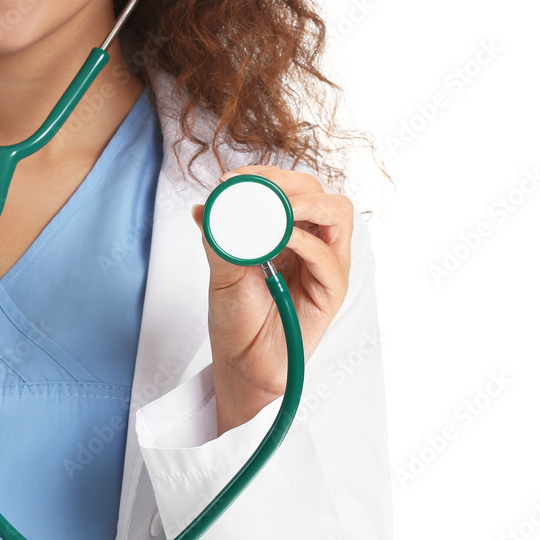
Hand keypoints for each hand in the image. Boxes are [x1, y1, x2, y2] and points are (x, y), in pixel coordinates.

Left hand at [190, 165, 354, 434]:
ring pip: (337, 213)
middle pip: (316, 191)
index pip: (288, 186)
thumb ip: (219, 237)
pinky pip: (328, 257)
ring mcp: (323, 265)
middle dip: (285, 183)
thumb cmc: (236, 319)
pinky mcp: (330, 291)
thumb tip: (203, 207)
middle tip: (254, 190)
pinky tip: (281, 240)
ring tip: (275, 209)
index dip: (264, 175)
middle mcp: (309, 242)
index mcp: (284, 231)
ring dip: (306, 203)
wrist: (242, 364)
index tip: (231, 179)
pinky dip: (305, 241)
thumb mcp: (220, 270)